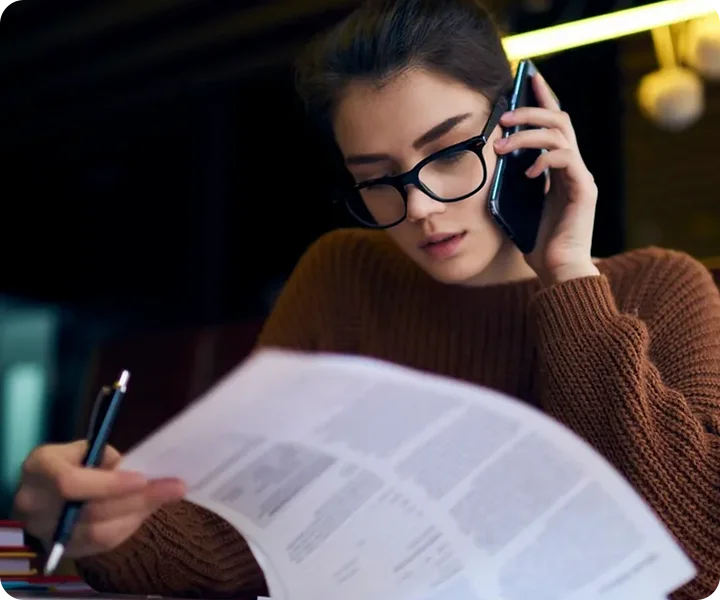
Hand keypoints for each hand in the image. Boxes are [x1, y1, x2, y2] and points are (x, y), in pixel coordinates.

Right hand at [12, 440, 184, 558]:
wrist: (44, 488)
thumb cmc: (73, 460)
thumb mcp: (86, 448)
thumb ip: (108, 460)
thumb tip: (143, 474)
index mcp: (39, 468)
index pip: (70, 483)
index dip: (109, 484)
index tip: (143, 479)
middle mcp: (35, 504)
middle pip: (91, 512)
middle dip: (138, 499)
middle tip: (175, 487)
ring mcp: (45, 532)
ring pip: (99, 533)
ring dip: (139, 514)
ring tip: (166, 497)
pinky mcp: (63, 549)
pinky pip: (101, 545)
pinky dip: (129, 526)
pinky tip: (147, 510)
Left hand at [494, 72, 599, 285]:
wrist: (558, 272)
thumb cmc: (537, 244)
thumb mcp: (516, 206)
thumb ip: (511, 183)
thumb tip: (492, 161)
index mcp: (560, 170)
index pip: (554, 125)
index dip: (543, 98)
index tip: (528, 77)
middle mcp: (574, 169)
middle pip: (560, 120)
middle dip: (532, 109)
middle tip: (504, 115)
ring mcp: (581, 177)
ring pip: (562, 135)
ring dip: (529, 134)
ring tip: (502, 146)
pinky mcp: (584, 190)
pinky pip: (566, 160)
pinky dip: (544, 159)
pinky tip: (526, 172)